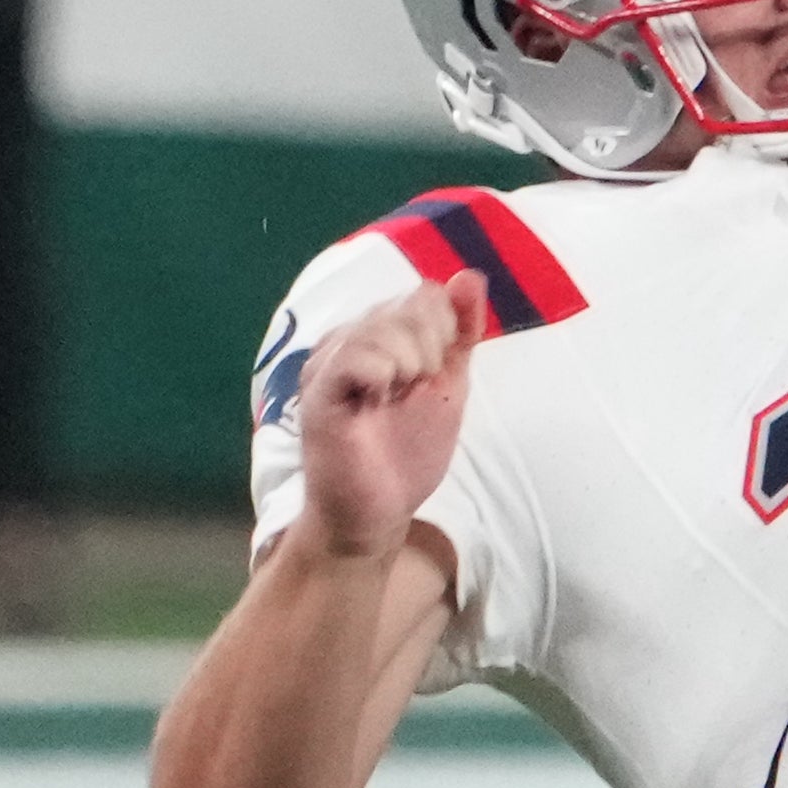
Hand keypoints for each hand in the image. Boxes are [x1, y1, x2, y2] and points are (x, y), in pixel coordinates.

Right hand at [293, 275, 483, 562]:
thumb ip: (460, 331)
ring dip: (412, 364)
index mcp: (376, 336)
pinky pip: (356, 356)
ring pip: (383, 326)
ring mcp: (328, 364)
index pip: (425, 295)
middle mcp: (346, 340)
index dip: (446, 330)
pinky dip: (383, 371)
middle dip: (433, 349)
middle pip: (409, 306)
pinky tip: (381, 396)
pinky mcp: (318, 394)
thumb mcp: (447, 384)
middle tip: (413, 391)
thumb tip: (469, 276)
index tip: (435, 373)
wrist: (379, 511)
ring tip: (396, 398)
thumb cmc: (407, 450)